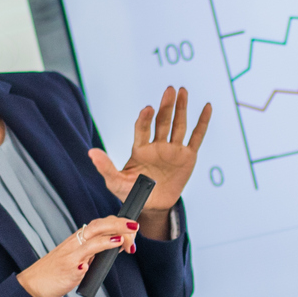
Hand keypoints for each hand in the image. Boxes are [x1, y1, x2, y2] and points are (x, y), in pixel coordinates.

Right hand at [17, 217, 139, 296]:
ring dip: (113, 234)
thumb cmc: (54, 275)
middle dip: (119, 223)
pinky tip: (114, 245)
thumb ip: (93, 253)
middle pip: (99, 225)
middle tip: (135, 226)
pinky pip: (86, 254)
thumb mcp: (77, 260)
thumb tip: (114, 246)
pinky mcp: (68, 266)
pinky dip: (100, 248)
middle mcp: (74, 243)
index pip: (100, 224)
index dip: (117, 223)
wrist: (32, 286)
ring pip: (94, 236)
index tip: (131, 229)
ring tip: (129, 235)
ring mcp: (71, 254)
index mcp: (77, 240)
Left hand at [87, 87, 211, 230]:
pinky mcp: (187, 157)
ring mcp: (173, 150)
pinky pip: (196, 137)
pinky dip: (202, 122)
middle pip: (163, 122)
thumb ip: (105, 167)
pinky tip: (206, 106)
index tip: (148, 109)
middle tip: (169, 90)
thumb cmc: (132, 194)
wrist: (152, 207)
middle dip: (166, 106)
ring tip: (183, 90)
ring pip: (178, 125)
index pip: (142, 129)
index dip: (145, 119)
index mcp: (140, 149)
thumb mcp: (116, 183)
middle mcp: (157, 145)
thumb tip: (91, 152)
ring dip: (181, 108)